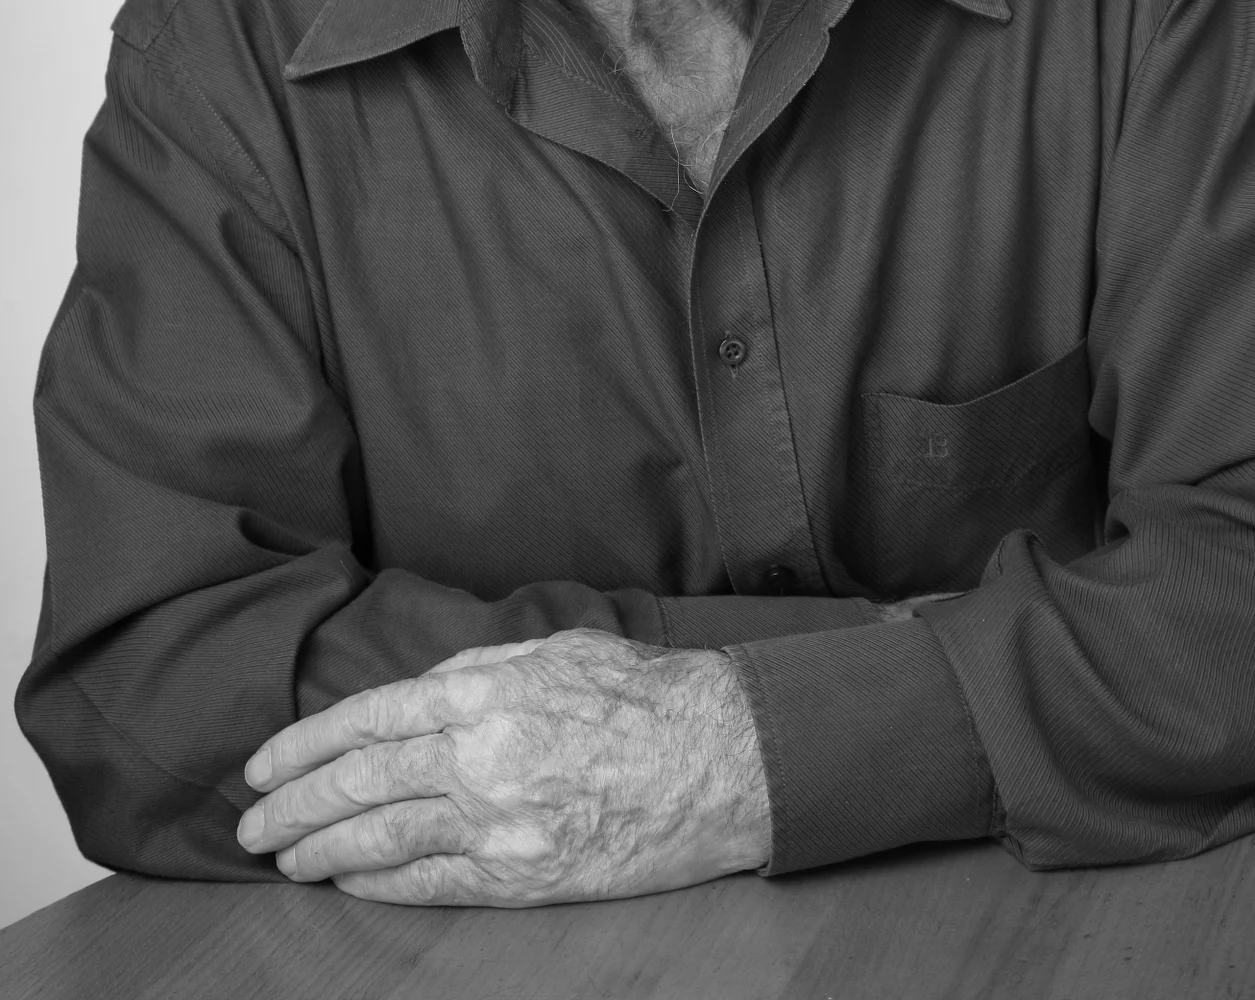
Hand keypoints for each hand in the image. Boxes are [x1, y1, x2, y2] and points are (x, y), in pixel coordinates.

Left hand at [235, 629, 770, 905]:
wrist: (719, 756)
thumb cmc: (641, 692)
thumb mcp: (552, 650)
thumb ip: (477, 671)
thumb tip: (415, 694)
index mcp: (481, 691)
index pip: (365, 719)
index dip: (303, 747)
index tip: (262, 766)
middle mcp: (478, 755)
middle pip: (358, 785)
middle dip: (292, 807)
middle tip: (250, 826)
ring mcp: (499, 822)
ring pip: (382, 842)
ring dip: (322, 853)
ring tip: (285, 860)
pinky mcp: (524, 876)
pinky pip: (431, 886)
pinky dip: (379, 887)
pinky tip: (348, 886)